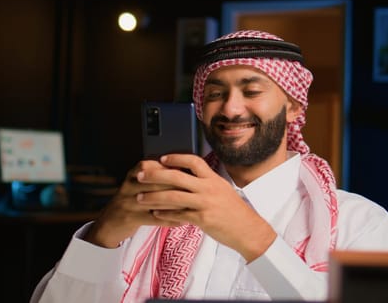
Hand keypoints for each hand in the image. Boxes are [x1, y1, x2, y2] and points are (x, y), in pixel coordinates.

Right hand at [84, 159, 186, 247]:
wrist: (109, 223)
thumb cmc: (130, 201)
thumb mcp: (137, 185)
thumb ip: (155, 177)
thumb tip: (181, 168)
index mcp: (132, 175)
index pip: (152, 166)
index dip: (170, 168)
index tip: (188, 172)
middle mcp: (129, 186)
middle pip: (156, 182)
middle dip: (177, 186)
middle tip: (195, 189)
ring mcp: (128, 202)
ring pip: (156, 200)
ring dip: (176, 203)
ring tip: (192, 205)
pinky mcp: (130, 218)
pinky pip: (154, 219)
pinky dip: (170, 220)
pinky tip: (183, 221)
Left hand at [135, 154, 276, 261]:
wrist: (248, 230)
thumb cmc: (234, 211)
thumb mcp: (222, 189)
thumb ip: (206, 182)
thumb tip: (189, 175)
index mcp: (213, 178)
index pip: (193, 161)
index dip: (176, 158)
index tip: (162, 158)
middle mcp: (208, 188)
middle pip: (177, 176)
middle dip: (155, 175)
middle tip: (140, 175)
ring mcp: (205, 203)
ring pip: (173, 197)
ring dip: (153, 196)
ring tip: (139, 197)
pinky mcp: (202, 219)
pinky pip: (178, 215)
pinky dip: (164, 214)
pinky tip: (154, 213)